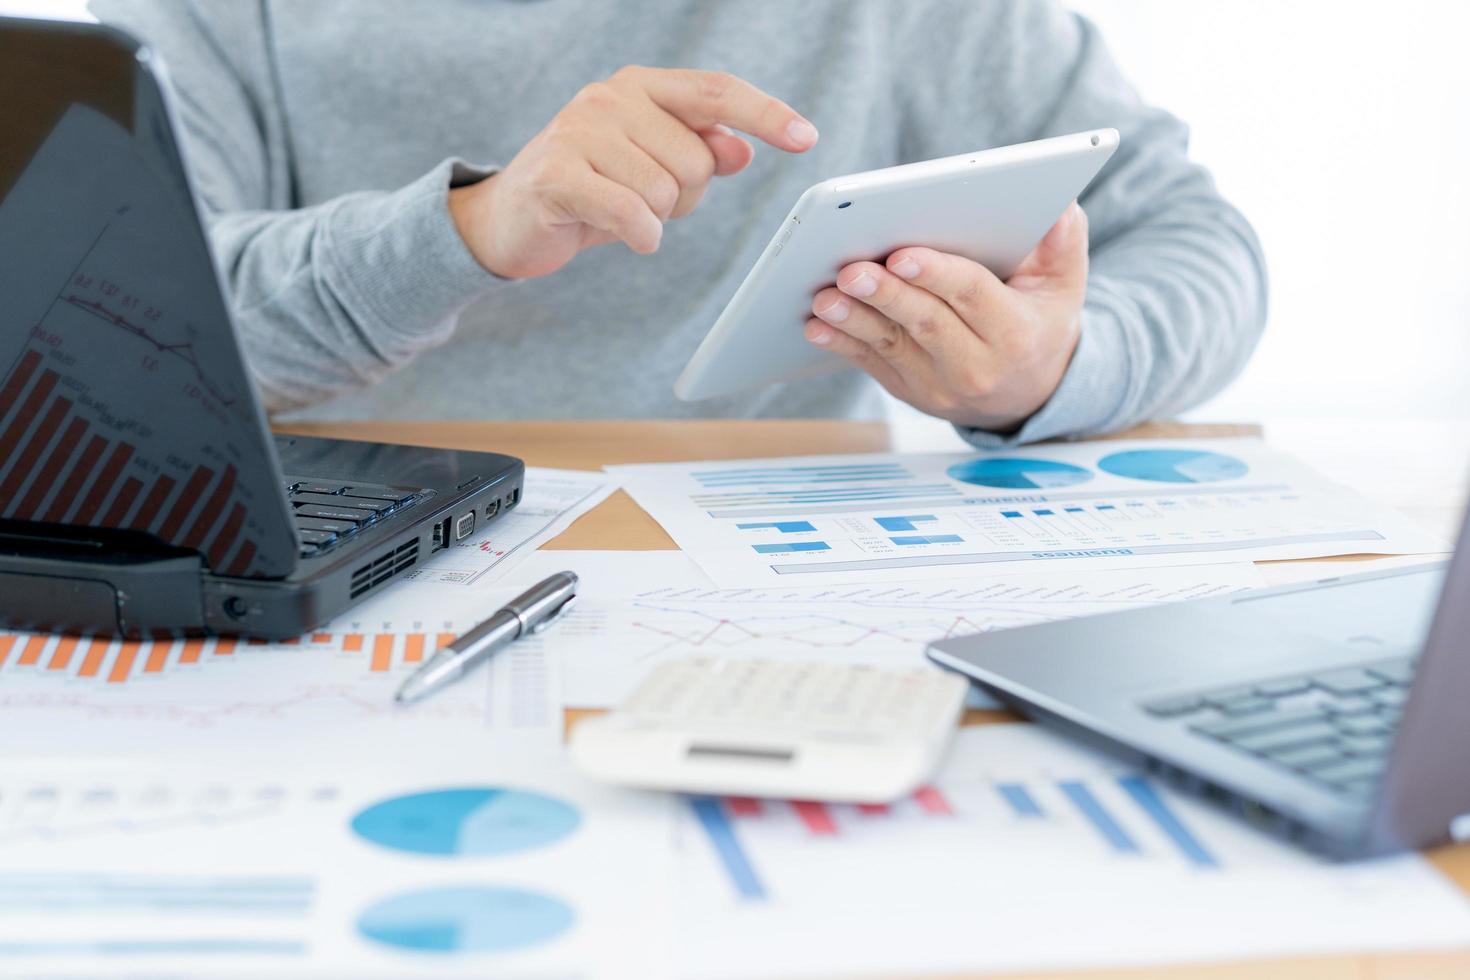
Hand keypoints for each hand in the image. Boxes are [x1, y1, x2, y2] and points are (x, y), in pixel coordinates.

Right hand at [450, 66, 817, 278]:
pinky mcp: (556, 174)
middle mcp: (610, 96)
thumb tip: (743, 146)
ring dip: (654, 218)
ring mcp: (579, 130)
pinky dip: (640, 237)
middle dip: (683, 198)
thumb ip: (699, 152)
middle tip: (642, 201)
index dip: (765, 113)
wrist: (511, 219)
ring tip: (618, 212)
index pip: (716, 92)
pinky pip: (632, 215)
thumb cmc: (593, 190)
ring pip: (666, 192)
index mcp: (640, 85)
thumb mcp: (652, 169)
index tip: (807, 138)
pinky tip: (625, 236)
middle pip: (697, 160)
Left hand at [805, 203, 1089, 432]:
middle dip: (886, 294)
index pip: (972, 297)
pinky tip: (817, 325)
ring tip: (823, 297)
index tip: (902, 254)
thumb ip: (1063, 244)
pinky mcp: (909, 392)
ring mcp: (939, 386)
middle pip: (925, 324)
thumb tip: (1060, 205)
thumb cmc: (1040, 323)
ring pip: (891, 346)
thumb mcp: (1064, 286)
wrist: (1027, 395)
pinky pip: (872, 366)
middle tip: (849, 269)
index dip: (936, 275)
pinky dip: (842, 345)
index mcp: (1015, 333)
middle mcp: (976, 366)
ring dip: (853, 320)